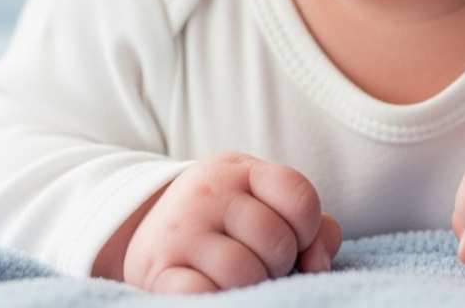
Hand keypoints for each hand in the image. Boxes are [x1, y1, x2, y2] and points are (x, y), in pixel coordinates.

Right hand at [113, 152, 341, 293]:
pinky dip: (216, 298)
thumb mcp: (266, 206)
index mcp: (239, 170)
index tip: (292, 239)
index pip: (300, 198)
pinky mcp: (158, 268)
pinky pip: (203, 294)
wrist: (146, 230)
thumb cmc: (225, 225)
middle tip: (259, 263)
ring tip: (238, 279)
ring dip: (251, 286)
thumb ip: (314, 229)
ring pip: (243, 272)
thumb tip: (318, 266)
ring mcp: (180, 229)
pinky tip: (213, 289)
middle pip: (276, 240)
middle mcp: (208, 192)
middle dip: (278, 263)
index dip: (307, 230)